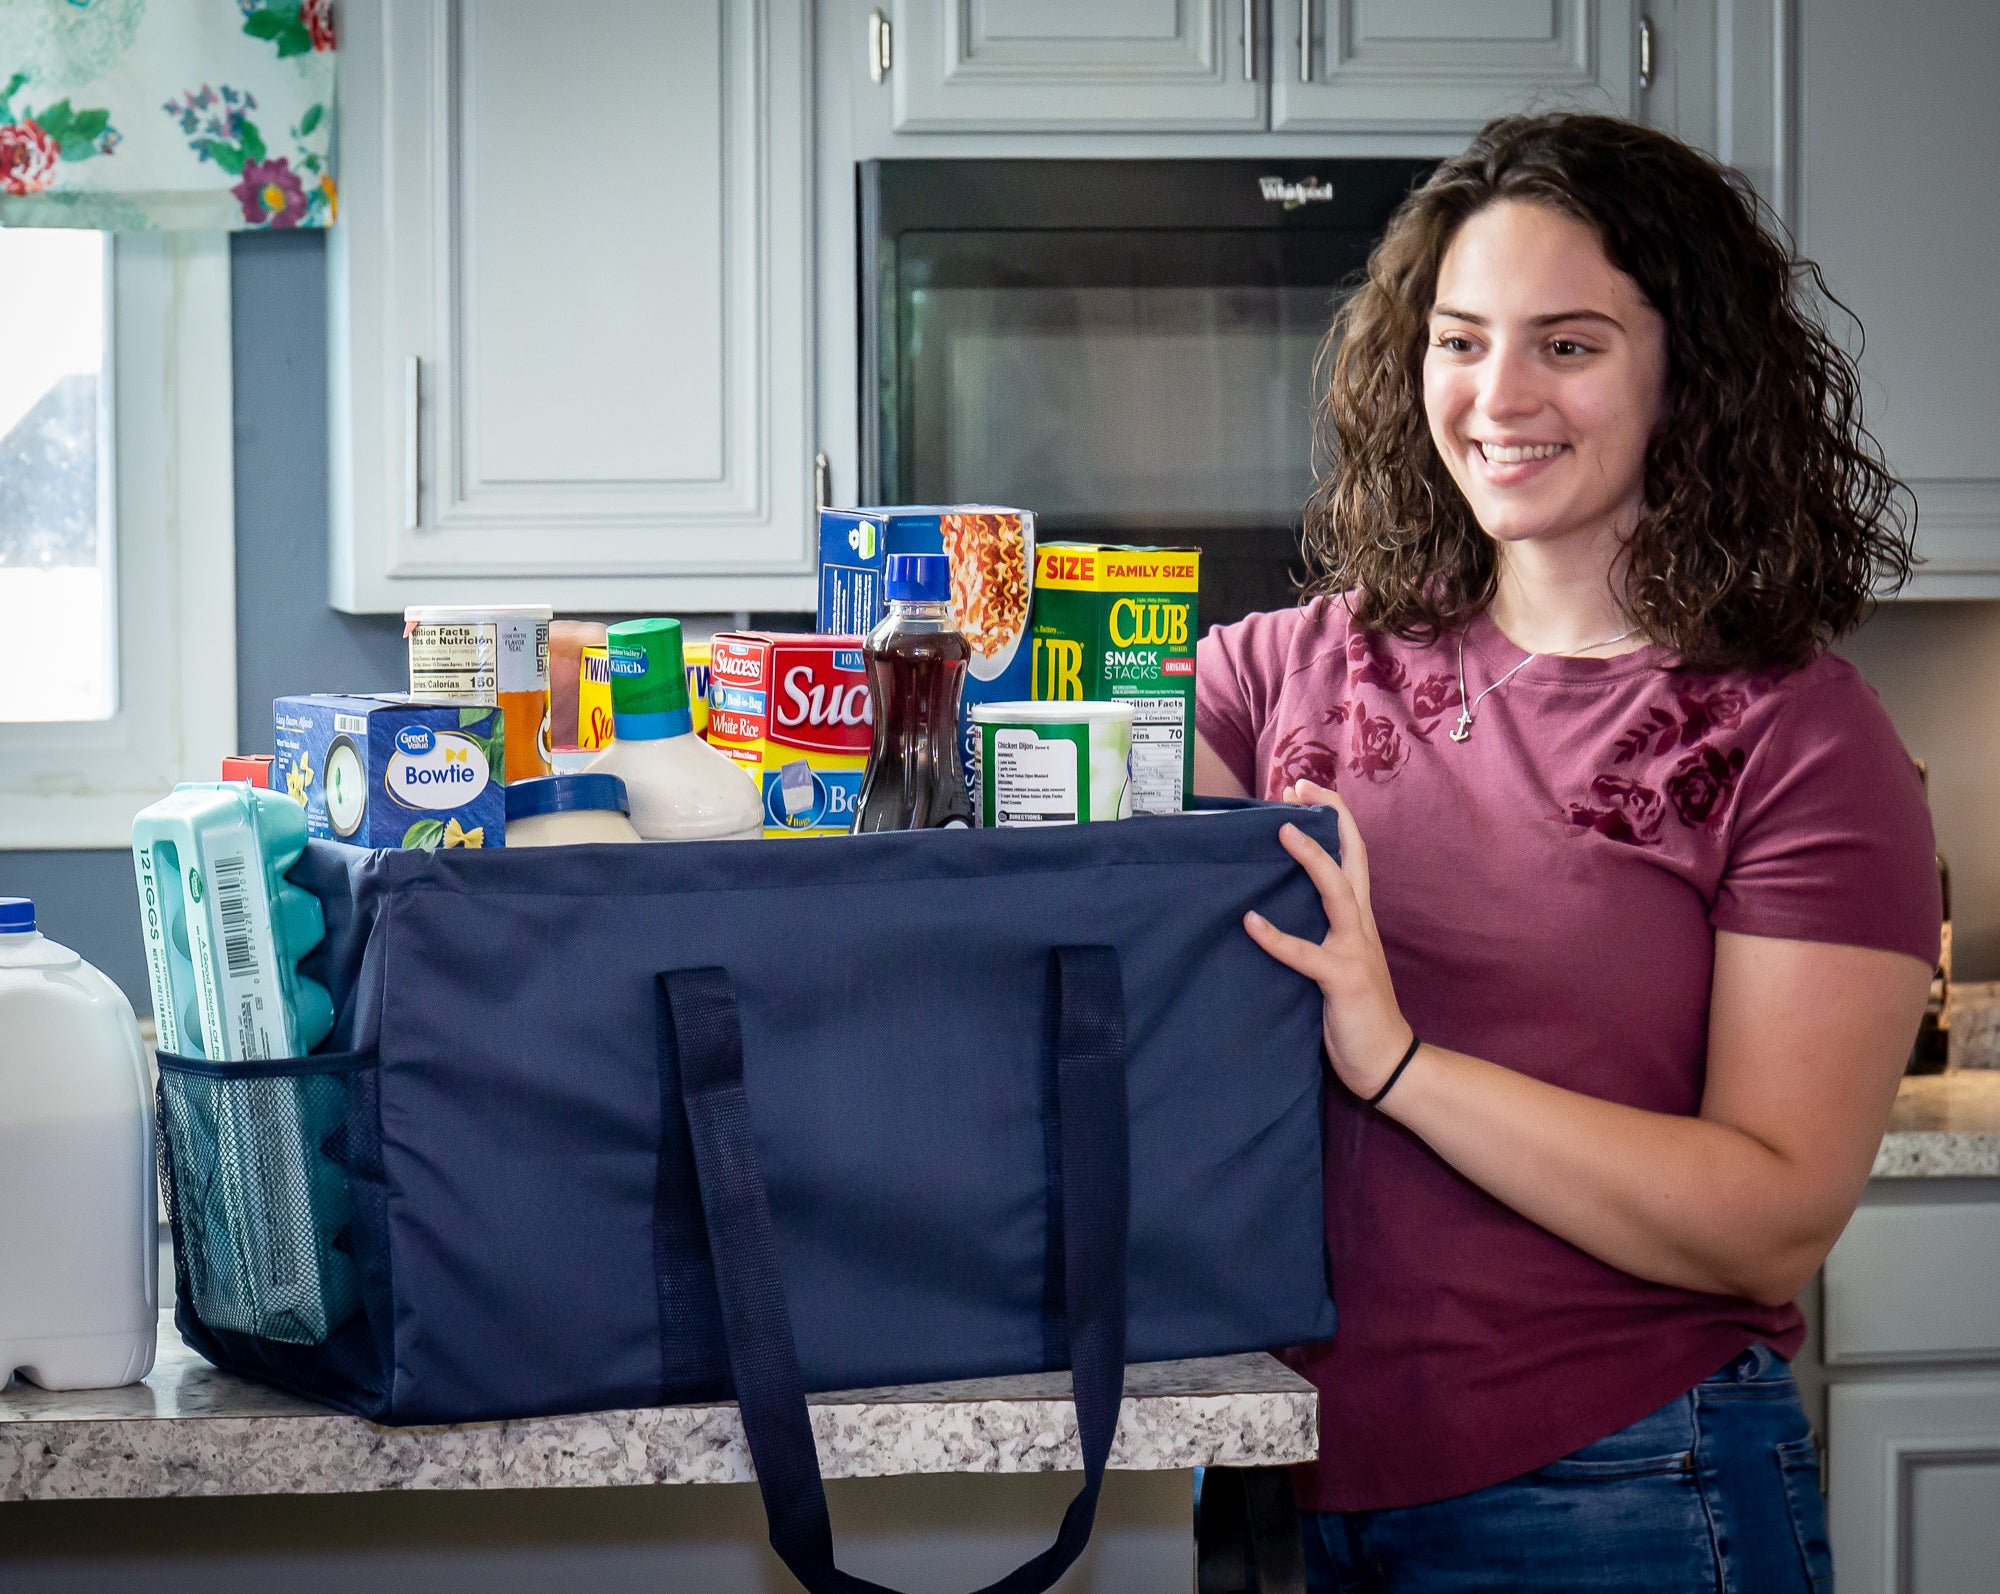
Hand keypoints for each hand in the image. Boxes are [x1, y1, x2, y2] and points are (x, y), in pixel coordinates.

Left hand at [1244, 781, 1415, 1099]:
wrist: (1387, 1061)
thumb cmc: (1355, 1012)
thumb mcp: (1336, 962)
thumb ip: (1317, 933)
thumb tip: (1272, 906)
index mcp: (1358, 920)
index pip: (1351, 857)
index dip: (1334, 820)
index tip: (1306, 789)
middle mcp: (1360, 926)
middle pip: (1352, 858)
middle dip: (1331, 817)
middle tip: (1300, 786)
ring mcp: (1355, 950)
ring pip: (1337, 892)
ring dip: (1311, 860)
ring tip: (1281, 830)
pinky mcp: (1343, 979)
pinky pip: (1306, 954)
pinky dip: (1277, 938)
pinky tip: (1251, 922)